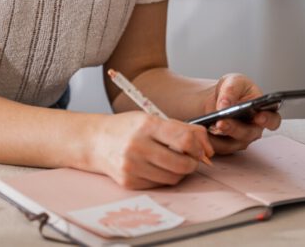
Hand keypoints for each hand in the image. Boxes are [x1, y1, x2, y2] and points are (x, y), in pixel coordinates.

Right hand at [89, 112, 213, 188]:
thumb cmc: (128, 128)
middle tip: (190, 157)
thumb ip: (184, 129)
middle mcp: (138, 146)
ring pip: (173, 178)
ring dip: (180, 171)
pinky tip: (156, 167)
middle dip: (192, 162)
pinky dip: (164, 177)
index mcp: (147, 125)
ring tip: (173, 160)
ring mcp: (132, 166)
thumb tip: (208, 149)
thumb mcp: (154, 119)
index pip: (184, 139)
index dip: (199, 147)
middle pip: (182, 163)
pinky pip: (159, 185)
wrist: (96, 141)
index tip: (201, 149)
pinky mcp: (129, 182)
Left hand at [204, 74, 280, 154]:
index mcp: (263, 111)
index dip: (267, 120)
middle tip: (221, 122)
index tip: (259, 117)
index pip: (272, 120)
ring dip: (219, 137)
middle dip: (234, 128)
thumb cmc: (233, 89)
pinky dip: (209, 139)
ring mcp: (240, 139)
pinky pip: (218, 147)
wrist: (217, 97)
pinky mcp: (226, 146)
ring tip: (207, 126)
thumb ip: (231, 90)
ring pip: (232, 144)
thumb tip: (225, 105)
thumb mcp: (233, 81)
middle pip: (248, 134)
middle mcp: (254, 128)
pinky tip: (201, 130)